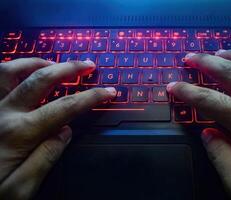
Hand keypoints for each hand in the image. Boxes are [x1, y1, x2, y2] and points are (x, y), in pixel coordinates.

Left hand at [0, 58, 115, 198]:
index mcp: (18, 133)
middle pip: (42, 80)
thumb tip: (65, 132)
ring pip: (12, 70)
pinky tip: (22, 72)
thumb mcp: (20, 189)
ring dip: (38, 62)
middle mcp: (2, 113)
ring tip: (54, 63)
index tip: (108, 92)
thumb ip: (45, 158)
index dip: (91, 97)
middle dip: (69, 69)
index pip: (65, 107)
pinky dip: (11, 68)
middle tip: (87, 65)